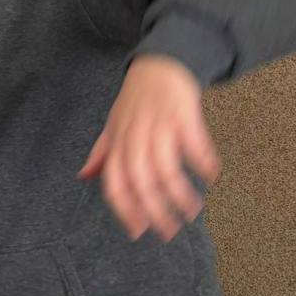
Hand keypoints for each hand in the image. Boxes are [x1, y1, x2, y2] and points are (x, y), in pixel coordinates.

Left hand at [78, 54, 219, 240]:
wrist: (159, 64)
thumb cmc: (136, 100)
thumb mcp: (113, 125)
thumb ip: (102, 153)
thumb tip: (83, 176)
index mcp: (117, 143)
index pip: (114, 182)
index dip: (124, 209)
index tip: (138, 231)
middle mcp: (134, 136)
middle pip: (140, 181)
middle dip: (154, 210)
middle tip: (170, 231)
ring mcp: (158, 125)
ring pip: (165, 168)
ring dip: (179, 194)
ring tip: (192, 210)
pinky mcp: (182, 114)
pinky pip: (192, 144)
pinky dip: (203, 162)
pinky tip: (212, 176)